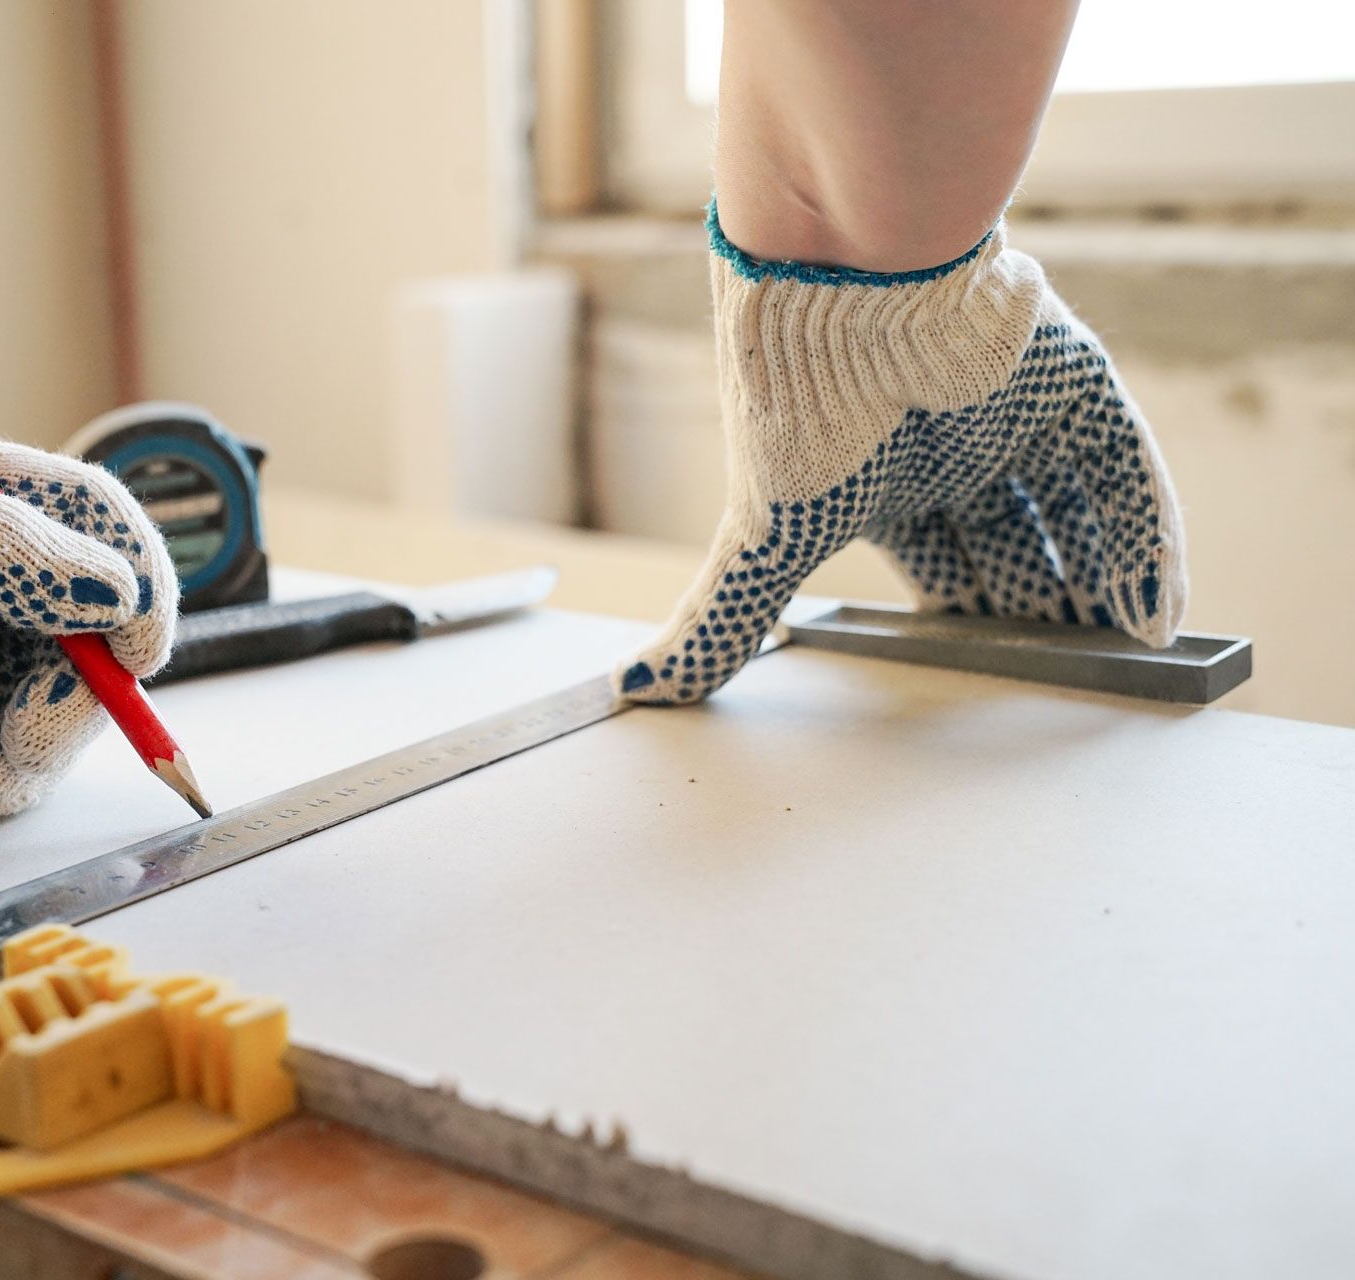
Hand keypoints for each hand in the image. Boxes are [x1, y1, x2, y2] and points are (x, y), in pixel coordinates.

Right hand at [618, 226, 1186, 702]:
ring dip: (1104, 576)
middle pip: (1013, 538)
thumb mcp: (761, 543)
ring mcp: (1015, 411)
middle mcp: (950, 446)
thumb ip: (720, 622)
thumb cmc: (791, 410)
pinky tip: (1161, 604)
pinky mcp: (1069, 377)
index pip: (938, 561)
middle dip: (1041, 603)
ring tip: (1132, 645)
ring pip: (1075, 506)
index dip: (969, 616)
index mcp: (880, 482)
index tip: (1002, 669)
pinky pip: (1123, 461)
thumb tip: (634, 693)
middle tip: (1078, 664)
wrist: (842, 285)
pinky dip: (1146, 533)